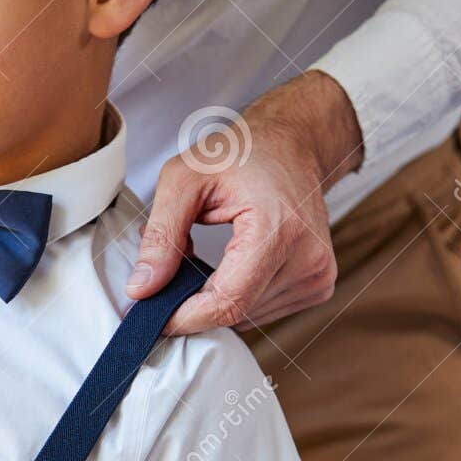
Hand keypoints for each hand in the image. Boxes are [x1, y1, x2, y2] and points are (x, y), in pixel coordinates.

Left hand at [124, 71, 362, 335]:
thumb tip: (141, 289)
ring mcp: (318, 275)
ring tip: (210, 256)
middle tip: (172, 271)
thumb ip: (161, 235)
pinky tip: (237, 263)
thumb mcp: (183, 180)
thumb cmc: (240, 153)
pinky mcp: (319, 285)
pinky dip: (240, 295)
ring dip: (218, 298)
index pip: (228, 302)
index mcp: (278, 229)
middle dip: (195, 302)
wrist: (292, 144)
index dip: (185, 317)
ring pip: (248, 317)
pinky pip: (264, 310)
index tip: (153, 314)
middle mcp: (308, 259)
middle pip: (236, 311)